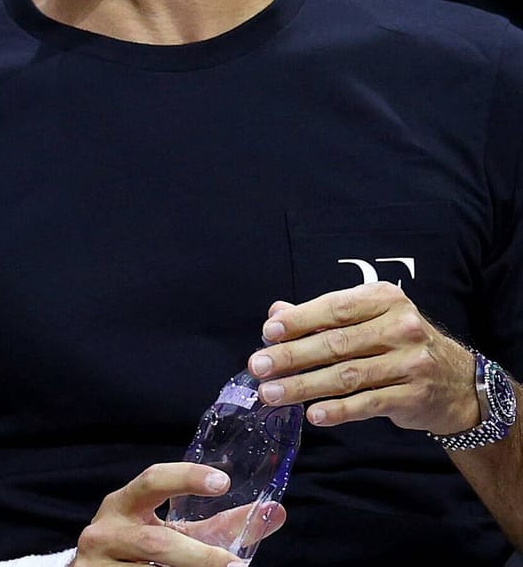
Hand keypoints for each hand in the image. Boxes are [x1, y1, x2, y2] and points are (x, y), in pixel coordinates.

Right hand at [72, 462, 281, 565]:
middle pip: (157, 542)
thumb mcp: (174, 534)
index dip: (186, 478)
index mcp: (121, 505)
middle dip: (200, 557)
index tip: (223, 482)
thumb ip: (221, 526)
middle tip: (238, 566)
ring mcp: (96, 564)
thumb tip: (277, 512)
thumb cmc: (143, 552)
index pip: (152, 481)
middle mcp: (104, 532)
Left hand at [248, 282, 480, 434]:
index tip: (268, 332)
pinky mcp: (414, 395)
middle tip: (258, 367)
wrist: (457, 381)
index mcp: (385, 300)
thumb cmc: (399, 344)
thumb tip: (276, 313)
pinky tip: (313, 414)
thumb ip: (322, 316)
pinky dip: (338, 410)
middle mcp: (402, 327)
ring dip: (304, 386)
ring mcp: (411, 362)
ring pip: (347, 376)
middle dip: (291, 356)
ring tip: (272, 393)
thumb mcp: (368, 320)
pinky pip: (368, 404)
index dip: (300, 320)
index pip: (336, 308)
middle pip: (336, 343)